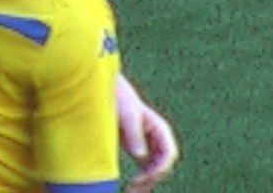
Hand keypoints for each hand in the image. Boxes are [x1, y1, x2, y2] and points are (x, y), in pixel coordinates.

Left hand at [116, 78, 178, 192]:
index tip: (142, 178)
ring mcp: (149, 145)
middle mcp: (158, 139)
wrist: (104, 90)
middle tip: (133, 189)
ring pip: (155, 170)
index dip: (159, 169)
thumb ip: (133, 134)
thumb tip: (140, 157)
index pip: (168, 154)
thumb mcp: (125, 114)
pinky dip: (141, 178)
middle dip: (151, 179)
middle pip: (162, 165)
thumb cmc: (117, 99)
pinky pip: (146, 168)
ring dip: (146, 182)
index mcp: (159, 129)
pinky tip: (131, 187)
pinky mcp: (138, 149)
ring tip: (131, 191)